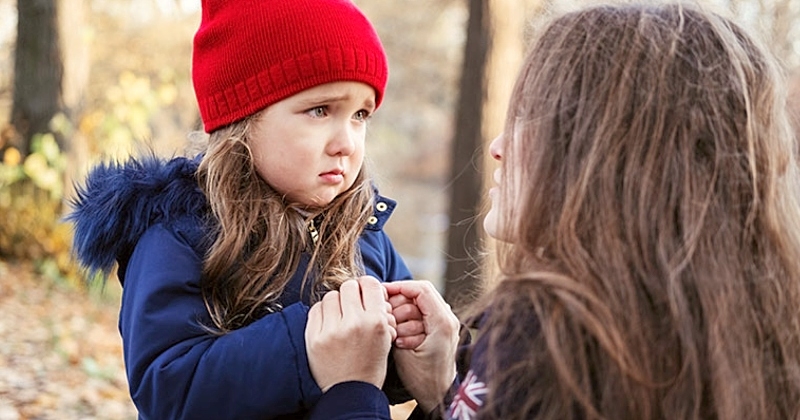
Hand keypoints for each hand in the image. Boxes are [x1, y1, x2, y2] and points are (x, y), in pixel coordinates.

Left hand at [305, 276, 396, 391]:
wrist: (351, 392)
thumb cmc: (370, 364)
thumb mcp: (385, 337)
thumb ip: (379, 311)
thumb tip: (369, 287)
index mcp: (375, 322)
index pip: (370, 284)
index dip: (367, 286)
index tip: (364, 293)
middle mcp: (354, 323)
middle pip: (348, 286)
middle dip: (351, 294)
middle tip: (351, 305)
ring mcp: (331, 330)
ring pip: (331, 296)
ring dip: (336, 303)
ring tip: (339, 316)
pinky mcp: (314, 337)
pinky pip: (316, 309)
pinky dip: (322, 312)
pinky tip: (328, 323)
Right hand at [384, 281, 459, 411]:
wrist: (438, 395)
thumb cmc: (421, 378)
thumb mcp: (403, 351)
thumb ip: (396, 324)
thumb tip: (384, 303)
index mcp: (442, 321)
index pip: (420, 289)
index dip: (399, 287)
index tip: (381, 292)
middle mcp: (448, 318)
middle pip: (418, 294)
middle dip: (399, 303)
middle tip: (386, 318)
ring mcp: (446, 322)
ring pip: (418, 303)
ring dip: (403, 313)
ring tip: (396, 332)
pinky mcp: (441, 328)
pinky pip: (422, 314)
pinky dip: (408, 320)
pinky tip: (400, 334)